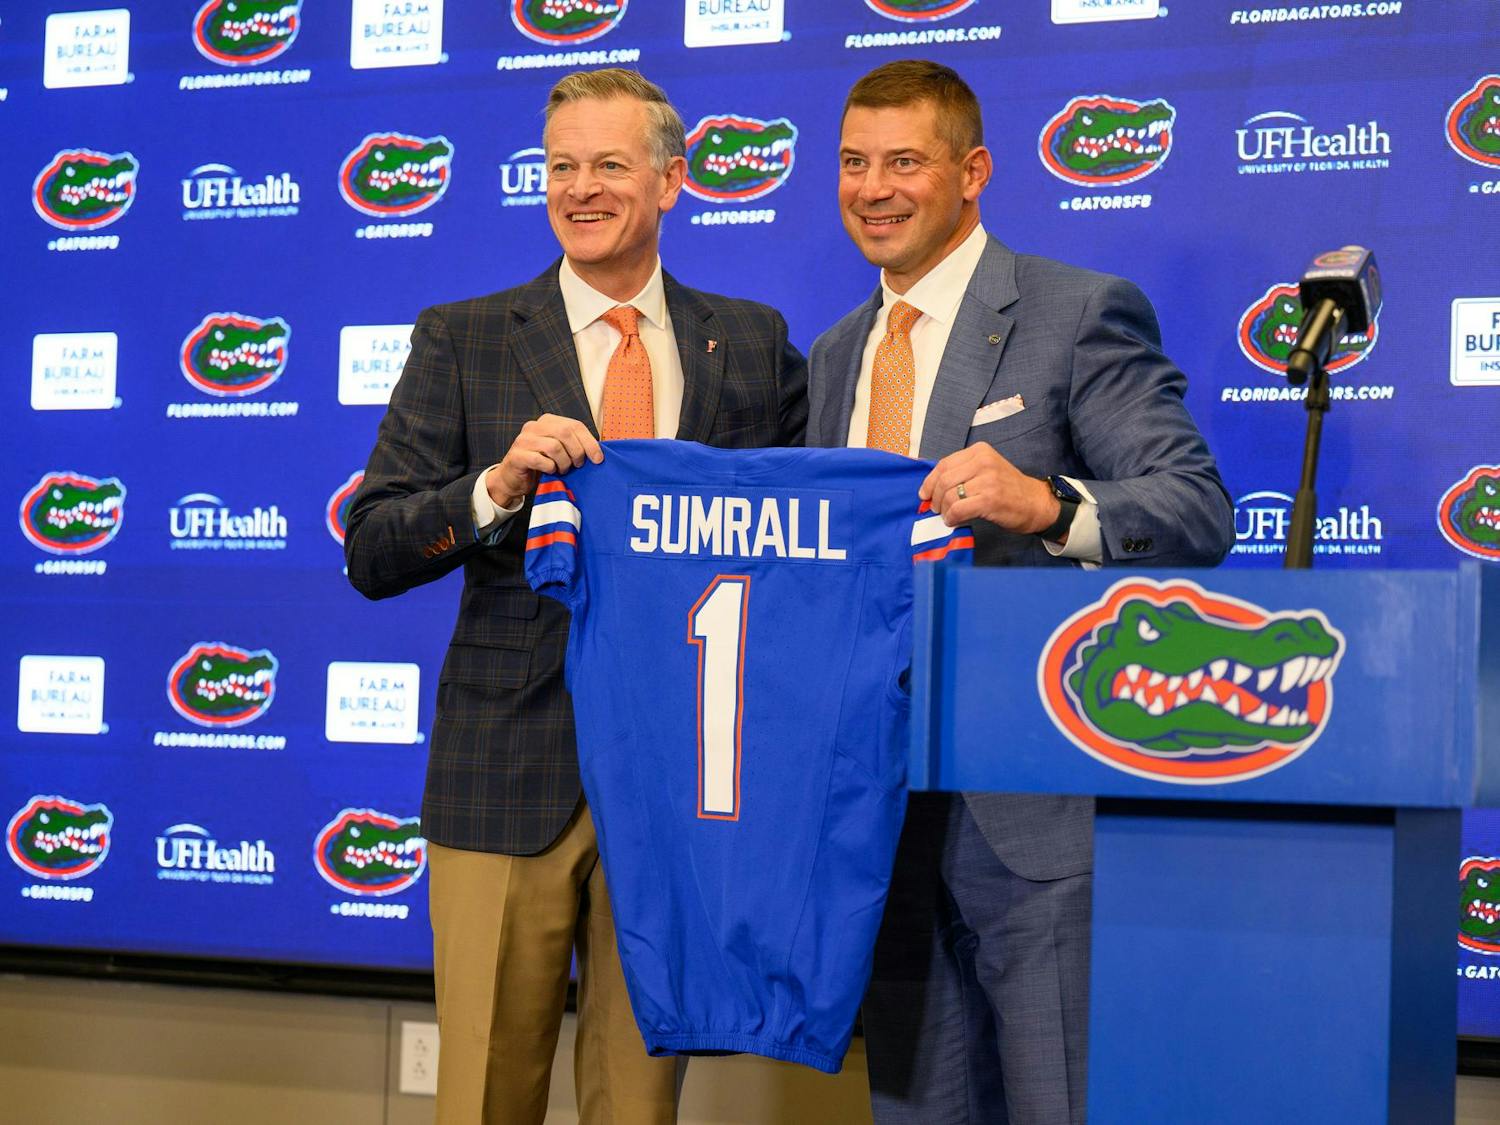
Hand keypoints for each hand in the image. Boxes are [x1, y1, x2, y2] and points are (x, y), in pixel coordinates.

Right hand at [486, 414, 601, 508]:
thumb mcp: (559, 451)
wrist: (513, 479)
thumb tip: (598, 452)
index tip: (598, 459)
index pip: (574, 425)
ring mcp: (523, 440)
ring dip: (563, 462)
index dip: (589, 442)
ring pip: (554, 446)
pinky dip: (550, 468)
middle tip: (578, 465)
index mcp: (547, 421)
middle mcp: (534, 426)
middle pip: (565, 432)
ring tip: (563, 470)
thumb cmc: (541, 465)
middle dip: (577, 452)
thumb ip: (574, 445)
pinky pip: (540, 460)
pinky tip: (550, 471)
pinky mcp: (517, 455)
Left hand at [919, 443, 1059, 536]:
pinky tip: (955, 521)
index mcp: (980, 451)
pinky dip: (952, 518)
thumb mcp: (986, 470)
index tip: (925, 494)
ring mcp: (988, 480)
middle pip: (944, 480)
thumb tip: (931, 487)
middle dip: (935, 498)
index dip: (930, 482)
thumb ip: (962, 472)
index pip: (944, 465)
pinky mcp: (990, 499)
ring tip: (949, 516)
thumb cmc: (1008, 489)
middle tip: (937, 509)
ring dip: (944, 510)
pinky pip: (958, 509)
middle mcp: (983, 461)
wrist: (1036, 503)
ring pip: (949, 496)